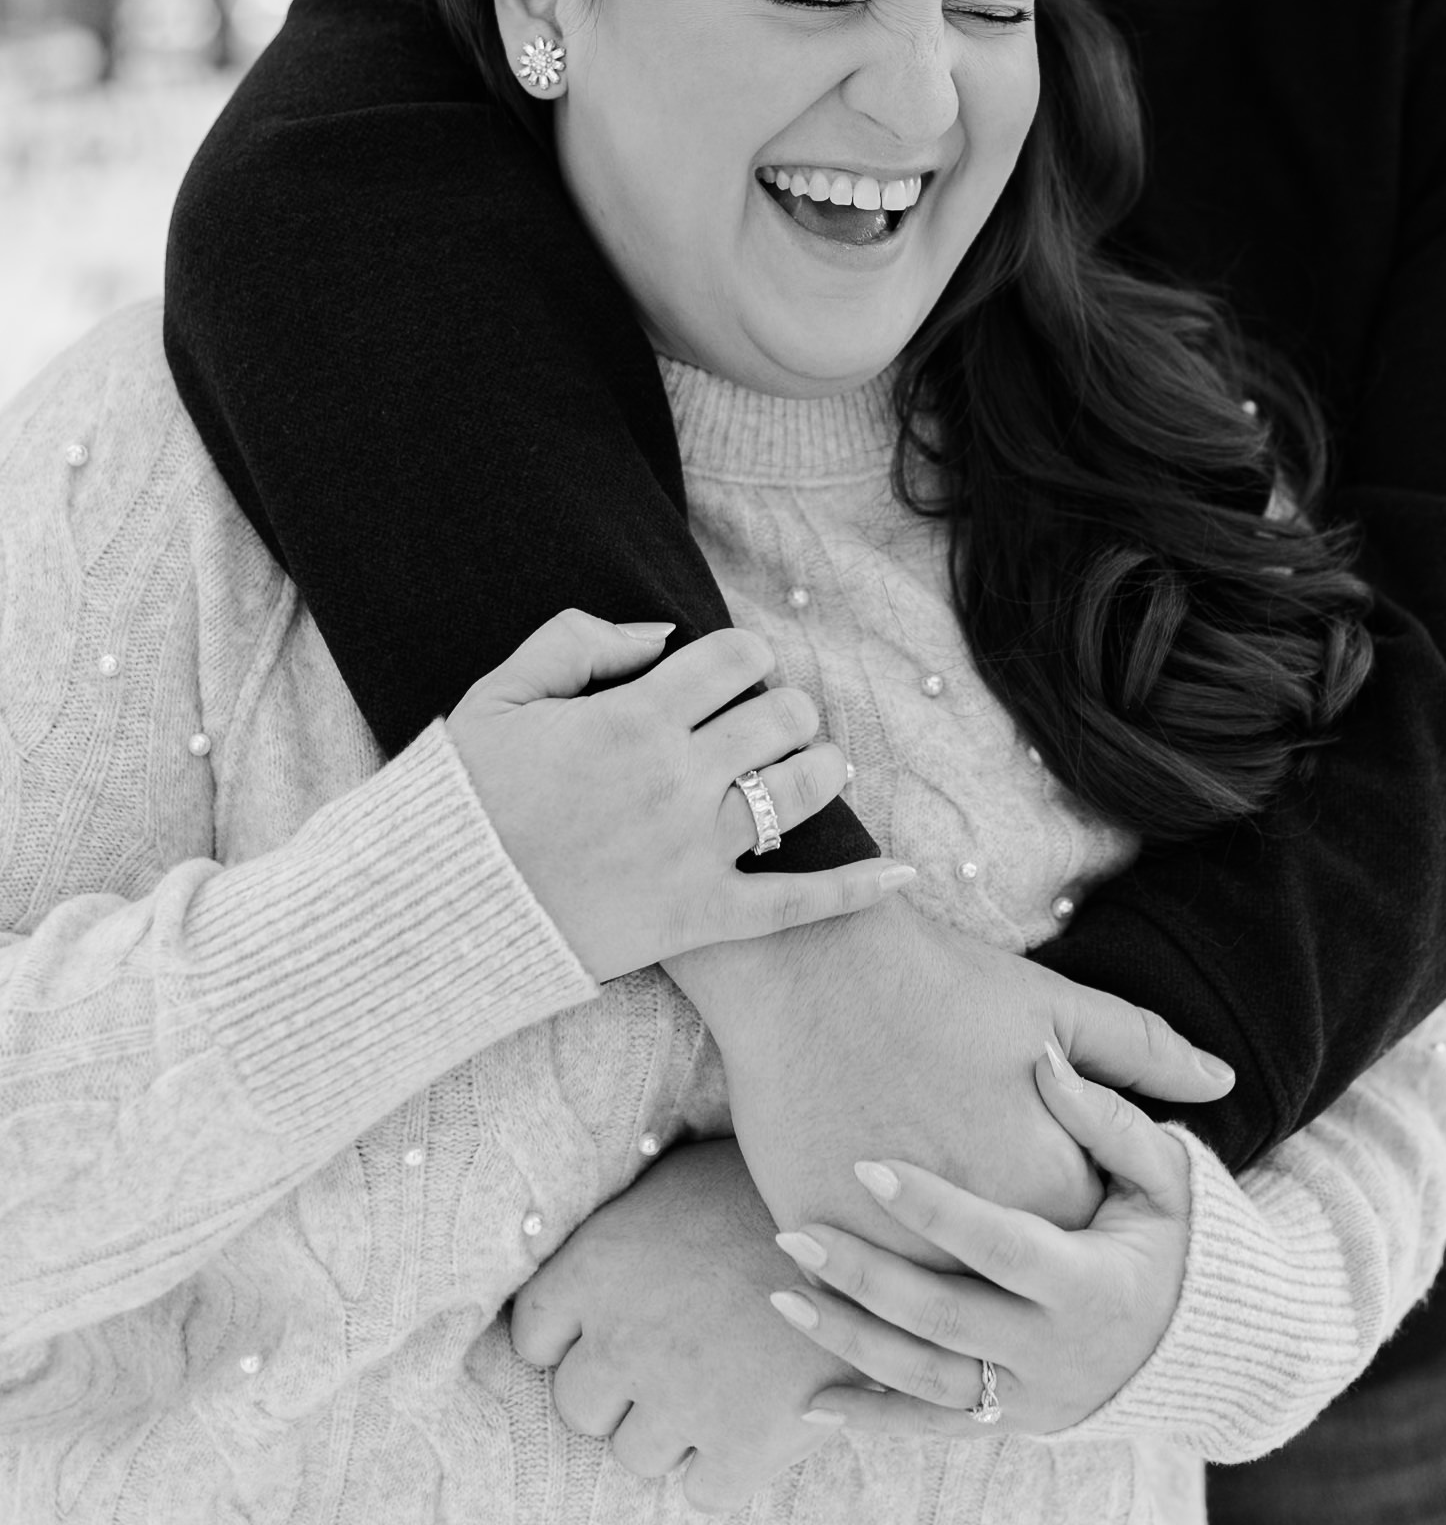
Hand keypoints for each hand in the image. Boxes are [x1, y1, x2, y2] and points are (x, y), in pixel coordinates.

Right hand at [445, 610, 911, 978]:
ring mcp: (695, 852)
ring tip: (811, 765)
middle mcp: (677, 779)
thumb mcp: (500, 694)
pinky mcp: (699, 917)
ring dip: (821, 766)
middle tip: (763, 721)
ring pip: (803, 789)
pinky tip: (903, 872)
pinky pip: (798, 903)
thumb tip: (663, 634)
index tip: (731, 670)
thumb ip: (576, 640)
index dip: (745, 654)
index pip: (736, 657)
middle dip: (783, 706)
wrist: (435, 912)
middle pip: (782, 715)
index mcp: (633, 716)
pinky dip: (857, 887)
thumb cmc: (463, 799)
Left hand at [511, 1138, 850, 1512]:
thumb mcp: (678, 1181)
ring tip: (716, 1381)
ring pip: (635, 1454)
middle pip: (578, 1405)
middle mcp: (624, 1339)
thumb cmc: (768, 1186)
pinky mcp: (743, 1444)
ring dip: (669, 1428)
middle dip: (616, 1388)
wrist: (867, 1216)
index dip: (568, 1337)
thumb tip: (587, 1254)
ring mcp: (681, 1400)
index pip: (532, 1336)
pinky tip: (750, 1415)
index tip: (604, 1330)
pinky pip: (702, 1491)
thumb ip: (622, 1231)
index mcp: (599, 1266)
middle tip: (666, 1359)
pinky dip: (723, 1465)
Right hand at [669, 896, 1228, 1254]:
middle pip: (1012, 1279)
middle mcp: (974, 1234)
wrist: (807, 961)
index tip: (1051, 1176)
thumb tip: (1222, 1080)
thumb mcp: (1054, 1005)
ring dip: (934, 1274)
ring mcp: (889, 1243)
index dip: (1075, 1208)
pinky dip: (866, 1267)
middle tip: (986, 1188)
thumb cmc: (937, 978)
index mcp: (1045, 1183)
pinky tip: (866, 1239)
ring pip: (927, 1297)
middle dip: (1013, 1253)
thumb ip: (1143, 1052)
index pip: (1086, 1237)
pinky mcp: (820, 1232)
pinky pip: (852, 1282)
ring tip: (928, 1229)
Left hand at [773, 1039, 1191, 1437]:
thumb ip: (1107, 1118)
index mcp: (1090, 1283)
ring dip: (849, 1342)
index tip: (868, 1163)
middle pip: (943, 1318)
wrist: (1216, 1347)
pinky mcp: (1014, 1424)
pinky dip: (872, 1418)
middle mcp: (1056, 1354)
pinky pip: (933, 1429)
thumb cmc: (1179, 1236)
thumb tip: (1045, 1059)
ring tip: (783, 1294)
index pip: (998, 1244)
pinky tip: (811, 1401)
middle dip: (864, 1276)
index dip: (933, 1208)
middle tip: (795, 1231)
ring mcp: (1031, 1399)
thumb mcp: (1165, 1174)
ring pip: (925, 1382)